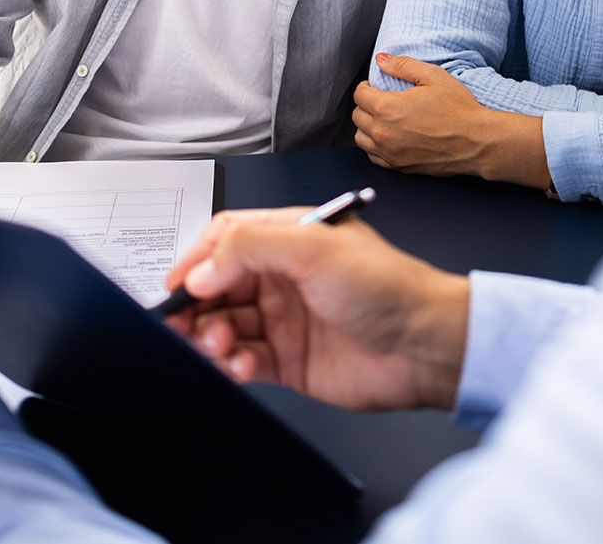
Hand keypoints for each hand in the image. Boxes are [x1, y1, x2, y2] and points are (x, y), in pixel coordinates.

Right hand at [163, 208, 469, 411]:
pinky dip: (231, 365)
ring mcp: (284, 320)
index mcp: (289, 238)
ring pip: (224, 325)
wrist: (424, 347)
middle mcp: (283, 277)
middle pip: (217, 286)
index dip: (197, 261)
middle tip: (181, 323)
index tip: (178, 285)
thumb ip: (250, 248)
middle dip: (195, 305)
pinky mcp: (289, 361)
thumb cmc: (388, 287)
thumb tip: (201, 269)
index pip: (227, 240)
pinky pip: (242, 360)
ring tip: (219, 345)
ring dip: (211, 336)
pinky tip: (240, 365)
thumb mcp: (314, 248)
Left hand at [353, 54, 550, 188]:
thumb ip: (403, 65)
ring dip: (367, 126)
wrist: (477, 141)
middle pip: (357, 116)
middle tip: (380, 100)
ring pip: (361, 138)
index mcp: (387, 108)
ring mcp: (390, 153)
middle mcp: (383, 133)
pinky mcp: (400, 167)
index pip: (360, 95)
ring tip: (383, 119)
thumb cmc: (459, 109)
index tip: (374, 86)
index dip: (366, 87)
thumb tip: (382, 60)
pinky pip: (374, 157)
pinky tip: (389, 137)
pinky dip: (375, 146)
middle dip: (366, 105)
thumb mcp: (433, 76)